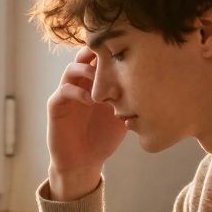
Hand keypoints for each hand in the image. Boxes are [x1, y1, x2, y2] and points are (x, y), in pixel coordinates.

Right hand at [46, 47, 125, 190]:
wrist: (83, 161)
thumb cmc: (104, 137)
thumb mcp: (124, 113)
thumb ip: (132, 96)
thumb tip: (155, 81)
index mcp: (96, 81)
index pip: (101, 56)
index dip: (111, 49)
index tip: (128, 50)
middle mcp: (80, 83)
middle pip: (84, 55)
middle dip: (97, 52)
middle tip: (112, 57)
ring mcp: (67, 93)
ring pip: (72, 68)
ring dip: (87, 70)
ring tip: (101, 79)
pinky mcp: (56, 106)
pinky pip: (63, 90)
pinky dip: (77, 91)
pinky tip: (91, 101)